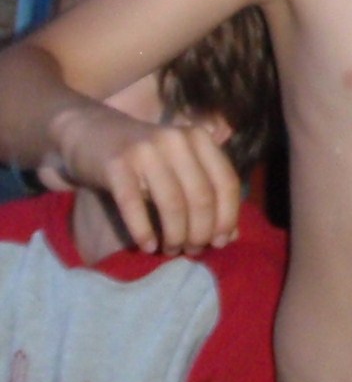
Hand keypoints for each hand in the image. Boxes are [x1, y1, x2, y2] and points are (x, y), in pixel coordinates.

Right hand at [45, 102, 241, 255]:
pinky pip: (135, 205)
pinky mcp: (116, 164)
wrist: (89, 131)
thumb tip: (232, 235)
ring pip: (173, 204)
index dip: (228, 217)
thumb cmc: (142, 156)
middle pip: (202, 197)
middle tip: (193, 250)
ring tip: (171, 250)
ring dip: (176, 235)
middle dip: (201, 232)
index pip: (226, 183)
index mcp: (200, 139)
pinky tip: (148, 246)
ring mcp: (147, 150)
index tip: (221, 242)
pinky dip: (144, 231)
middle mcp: (177, 140)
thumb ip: (206, 193)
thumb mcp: (179, 167)